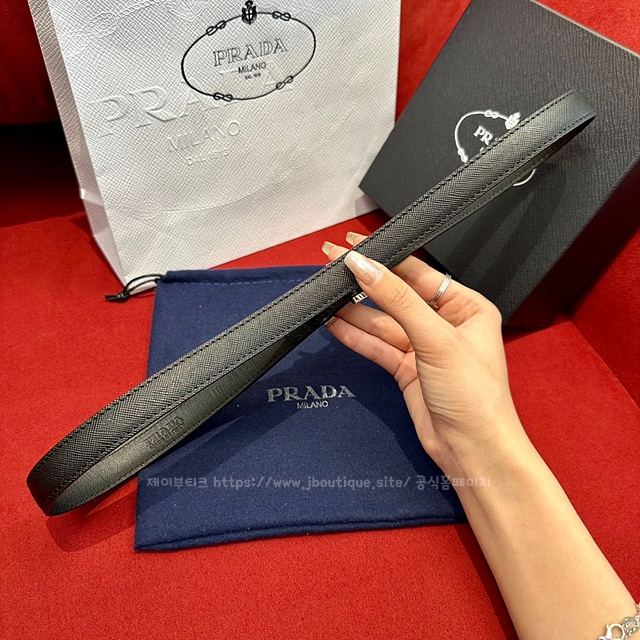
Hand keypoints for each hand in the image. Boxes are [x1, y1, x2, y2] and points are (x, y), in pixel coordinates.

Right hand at [322, 232, 526, 477]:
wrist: (473, 451)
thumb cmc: (476, 397)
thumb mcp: (436, 339)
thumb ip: (398, 300)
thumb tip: (366, 267)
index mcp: (466, 307)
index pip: (418, 274)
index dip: (385, 259)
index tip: (354, 247)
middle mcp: (445, 325)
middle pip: (396, 296)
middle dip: (364, 283)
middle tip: (332, 267)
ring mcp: (424, 348)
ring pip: (382, 322)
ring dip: (353, 311)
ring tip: (325, 295)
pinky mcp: (407, 370)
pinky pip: (377, 346)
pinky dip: (355, 336)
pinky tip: (334, 324)